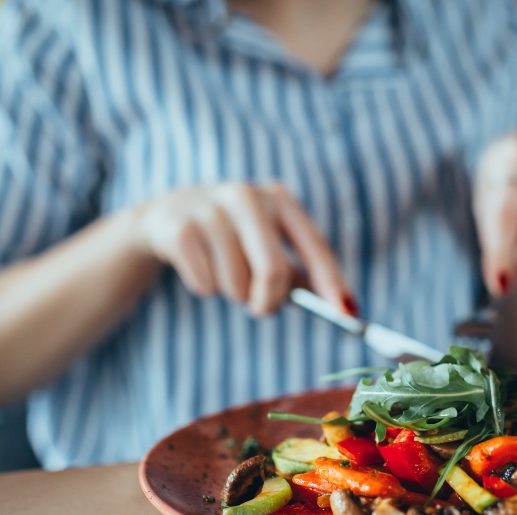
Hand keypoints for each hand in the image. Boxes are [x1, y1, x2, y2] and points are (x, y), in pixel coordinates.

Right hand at [133, 183, 354, 316]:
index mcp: (279, 199)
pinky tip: (198, 265)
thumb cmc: (234, 238)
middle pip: (273, 272)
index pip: (315, 247)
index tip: (348, 315)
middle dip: (268, 302)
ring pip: (236, 285)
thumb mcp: (268, 245)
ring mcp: (211, 210)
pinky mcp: (180, 229)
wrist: (168, 216)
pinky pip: (205, 285)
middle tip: (260, 309)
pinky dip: (205, 287)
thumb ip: (300, 274)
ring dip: (233, 293)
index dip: (333, 283)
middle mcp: (247, 197)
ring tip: (223, 271)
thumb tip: (343, 309)